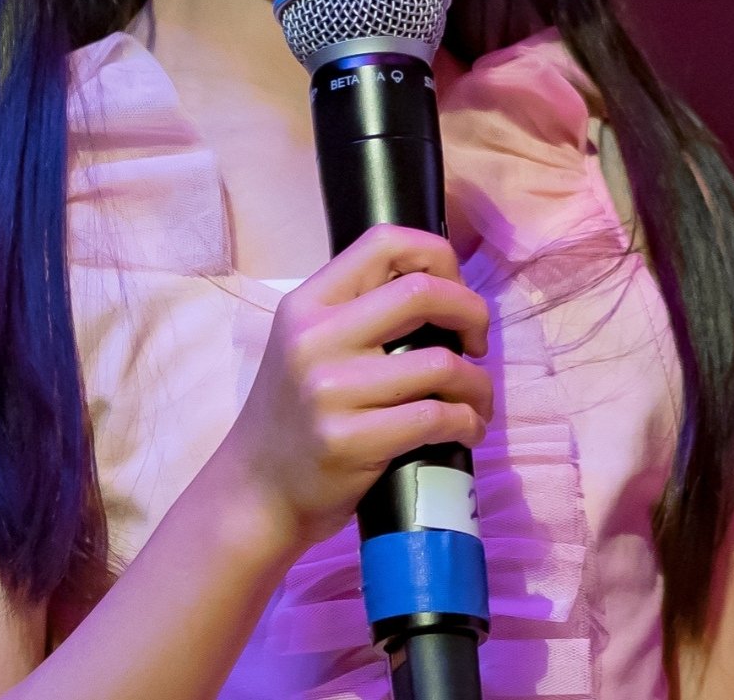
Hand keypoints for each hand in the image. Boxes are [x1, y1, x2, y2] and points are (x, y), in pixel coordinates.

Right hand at [207, 226, 493, 551]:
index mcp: (308, 304)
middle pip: (424, 292)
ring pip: (442, 363)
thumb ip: (360, 311)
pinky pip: (436, 417)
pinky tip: (467, 429)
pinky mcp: (349, 440)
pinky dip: (468, 422)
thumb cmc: (298, 414)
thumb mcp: (309, 344)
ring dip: (478, 384)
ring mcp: (330, 391)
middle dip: (474, 313)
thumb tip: (447, 288)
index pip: (385, 241)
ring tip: (476, 399)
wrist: (256, 492)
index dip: (439, 256)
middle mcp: (314, 339)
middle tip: (478, 343)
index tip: (456, 294)